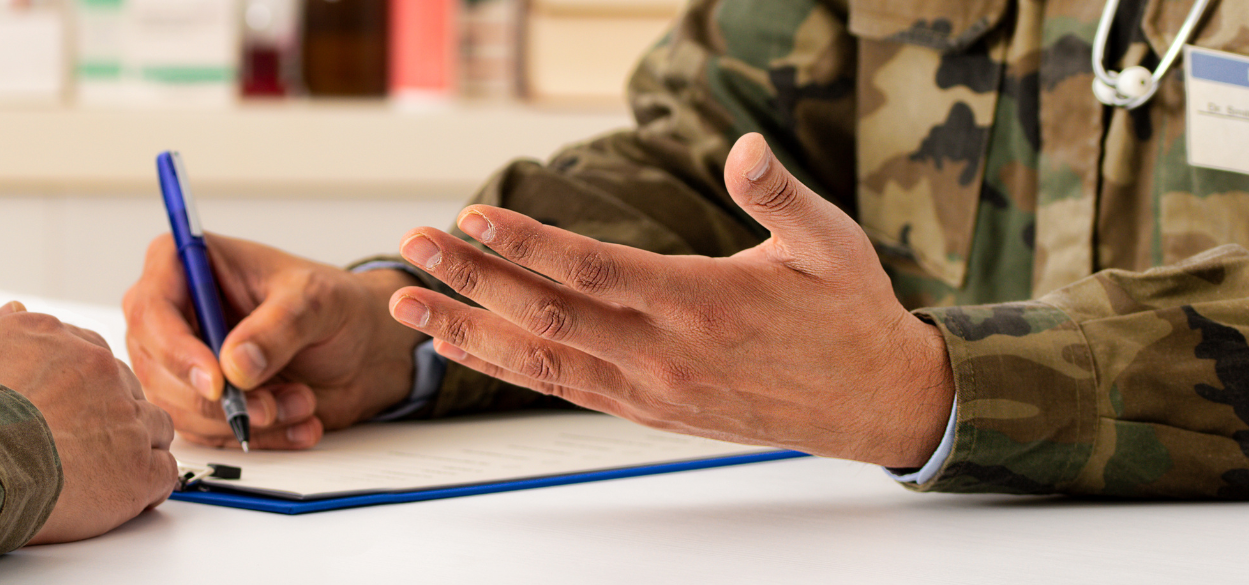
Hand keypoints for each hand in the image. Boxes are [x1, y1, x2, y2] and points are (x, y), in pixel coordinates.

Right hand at [0, 310, 173, 544]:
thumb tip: (1, 318)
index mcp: (56, 337)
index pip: (89, 356)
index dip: (82, 388)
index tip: (70, 410)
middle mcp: (98, 368)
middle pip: (124, 388)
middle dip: (110, 415)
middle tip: (85, 446)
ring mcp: (124, 417)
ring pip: (153, 425)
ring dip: (136, 447)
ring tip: (107, 473)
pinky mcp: (138, 467)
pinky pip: (165, 471)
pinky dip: (149, 485)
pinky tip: (126, 495)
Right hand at [123, 234, 426, 449]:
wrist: (357, 348)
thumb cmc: (331, 306)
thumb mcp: (316, 301)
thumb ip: (279, 327)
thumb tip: (235, 364)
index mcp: (185, 265)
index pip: (151, 310)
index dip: (177, 351)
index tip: (219, 382)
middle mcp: (172, 314)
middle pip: (157, 368)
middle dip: (219, 400)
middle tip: (271, 405)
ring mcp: (179, 361)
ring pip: (182, 410)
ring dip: (247, 420)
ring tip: (302, 402)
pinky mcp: (197, 401)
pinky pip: (208, 435)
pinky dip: (257, 437)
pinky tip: (298, 422)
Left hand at [385, 133, 954, 467]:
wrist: (875, 402)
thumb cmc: (850, 313)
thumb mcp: (831, 242)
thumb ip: (778, 195)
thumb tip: (746, 147)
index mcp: (702, 305)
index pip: (593, 271)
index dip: (526, 244)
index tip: (473, 217)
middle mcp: (665, 356)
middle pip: (548, 317)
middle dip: (472, 280)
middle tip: (413, 245)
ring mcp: (650, 391)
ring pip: (541, 363)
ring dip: (467, 332)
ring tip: (407, 304)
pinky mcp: (646, 411)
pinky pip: (561, 389)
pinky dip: (505, 366)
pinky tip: (462, 344)